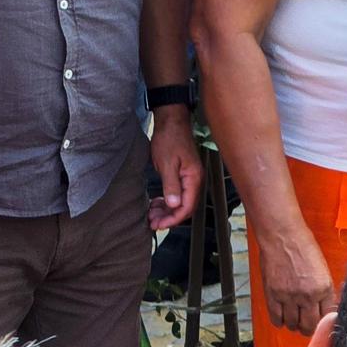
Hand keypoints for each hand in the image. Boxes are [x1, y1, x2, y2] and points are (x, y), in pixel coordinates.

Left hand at [147, 108, 201, 229]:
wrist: (171, 121)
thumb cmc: (169, 138)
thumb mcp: (167, 163)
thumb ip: (171, 184)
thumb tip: (174, 204)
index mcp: (193, 179)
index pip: (187, 207)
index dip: (173, 219)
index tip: (158, 225)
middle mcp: (194, 181)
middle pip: (184, 207)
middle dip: (168, 217)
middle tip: (151, 222)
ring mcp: (189, 178)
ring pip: (180, 202)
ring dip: (166, 210)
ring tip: (151, 214)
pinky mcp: (182, 175)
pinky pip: (177, 194)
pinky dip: (166, 201)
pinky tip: (156, 202)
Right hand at [258, 225, 335, 333]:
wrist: (282, 234)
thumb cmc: (303, 246)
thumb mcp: (322, 269)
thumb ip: (324, 291)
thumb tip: (326, 310)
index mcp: (324, 288)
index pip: (327, 318)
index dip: (323, 323)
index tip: (320, 322)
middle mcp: (307, 295)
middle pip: (309, 327)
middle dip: (308, 327)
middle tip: (306, 322)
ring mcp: (288, 296)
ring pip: (292, 325)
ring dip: (293, 324)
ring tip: (293, 315)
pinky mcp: (272, 295)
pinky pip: (276, 319)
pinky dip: (279, 321)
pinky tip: (282, 314)